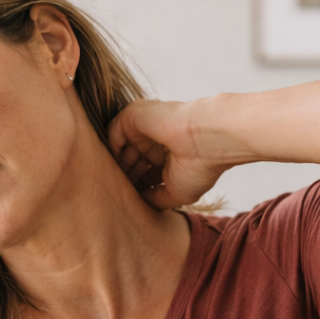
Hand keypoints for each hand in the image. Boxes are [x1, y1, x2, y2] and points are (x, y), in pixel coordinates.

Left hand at [108, 98, 227, 210]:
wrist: (208, 141)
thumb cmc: (200, 166)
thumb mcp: (177, 193)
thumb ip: (156, 198)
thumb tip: (140, 203)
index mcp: (168, 153)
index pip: (144, 170)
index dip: (137, 187)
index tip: (132, 202)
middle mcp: (156, 138)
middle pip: (131, 160)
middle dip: (125, 178)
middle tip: (120, 194)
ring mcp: (146, 126)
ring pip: (121, 147)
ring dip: (117, 167)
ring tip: (115, 183)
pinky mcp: (135, 115)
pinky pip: (112, 132)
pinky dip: (111, 150)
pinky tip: (114, 167)